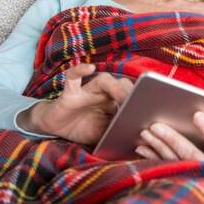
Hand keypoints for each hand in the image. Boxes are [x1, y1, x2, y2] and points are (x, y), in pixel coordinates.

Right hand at [17, 64, 132, 144]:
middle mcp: (103, 93)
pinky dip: (80, 70)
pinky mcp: (70, 92)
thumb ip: (116, 132)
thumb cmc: (82, 128)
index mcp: (113, 102)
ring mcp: (87, 90)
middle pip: (121, 84)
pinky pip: (73, 76)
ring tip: (120, 93)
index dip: (138, 101)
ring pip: (103, 79)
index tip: (146, 111)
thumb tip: (135, 136)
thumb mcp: (102, 134)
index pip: (130, 96)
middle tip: (136, 105)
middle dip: (130, 93)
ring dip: (114, 86)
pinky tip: (89, 67)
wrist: (56, 129)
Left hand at [135, 110, 203, 178]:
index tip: (197, 113)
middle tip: (156, 125)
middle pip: (190, 154)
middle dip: (173, 139)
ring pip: (173, 161)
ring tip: (145, 132)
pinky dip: (151, 158)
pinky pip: (162, 169)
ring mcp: (191, 179)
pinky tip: (140, 148)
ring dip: (157, 147)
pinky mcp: (177, 181)